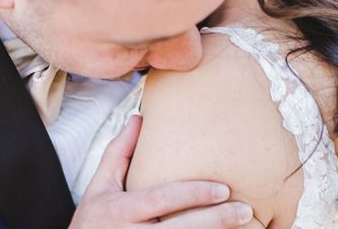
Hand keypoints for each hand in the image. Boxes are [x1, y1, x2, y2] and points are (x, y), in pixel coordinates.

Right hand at [69, 116, 253, 227]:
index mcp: (119, 211)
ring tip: (246, 226)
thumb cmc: (91, 222)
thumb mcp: (99, 186)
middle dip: (214, 220)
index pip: (161, 200)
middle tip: (245, 210)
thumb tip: (138, 118)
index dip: (192, 195)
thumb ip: (119, 153)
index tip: (223, 189)